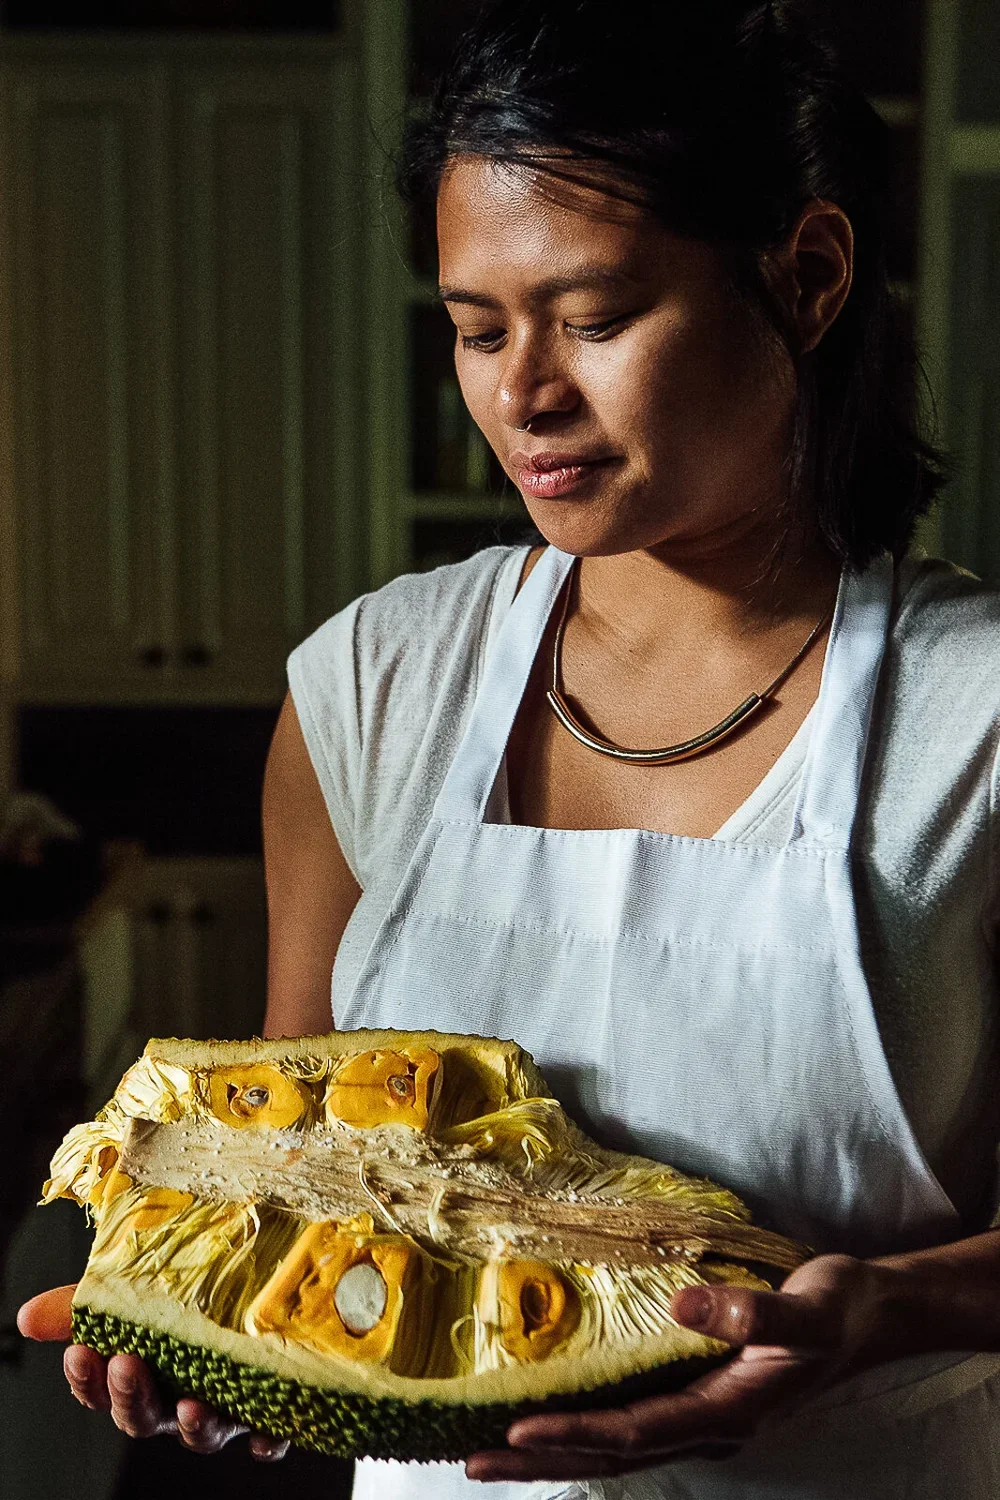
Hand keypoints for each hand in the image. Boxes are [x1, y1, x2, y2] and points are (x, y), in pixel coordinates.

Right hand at [17, 1285, 287, 1460]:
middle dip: (131, 1397)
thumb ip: (85, 1305)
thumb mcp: (135, 1290)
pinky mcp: (271, 1406)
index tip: (79, 1353)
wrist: (258, 1282)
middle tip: (126, 1366)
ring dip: (193, 1425)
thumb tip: (27, 1316)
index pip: (104, 1389)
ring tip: (190, 1404)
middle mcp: (180, 1396)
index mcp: (145, 1373)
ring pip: (203, 1433)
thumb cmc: (188, 1295)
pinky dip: (267, 1438)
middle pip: (146, 1418)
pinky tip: (264, 1432)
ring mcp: (225, 1406)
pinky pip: (272, 1434)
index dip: (88, 1380)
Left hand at [466, 1253, 896, 1483]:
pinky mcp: (698, 1397)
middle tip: (471, 1461)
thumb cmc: (836, 1311)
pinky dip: (585, 1428)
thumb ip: (750, 1314)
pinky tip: (553, 1420)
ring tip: (489, 1451)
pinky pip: (631, 1422)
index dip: (577, 1433)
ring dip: (554, 1450)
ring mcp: (702, 1416)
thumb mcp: (806, 1310)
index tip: (517, 1431)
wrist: (867, 1318)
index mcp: (729, 1410)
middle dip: (542, 1460)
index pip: (637, 1431)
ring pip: (616, 1445)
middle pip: (612, 1453)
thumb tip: (683, 1304)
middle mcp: (709, 1425)